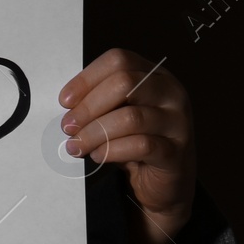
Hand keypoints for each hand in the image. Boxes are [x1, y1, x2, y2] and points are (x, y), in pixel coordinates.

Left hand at [60, 48, 196, 243]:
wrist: (162, 182)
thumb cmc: (133, 140)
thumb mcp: (115, 113)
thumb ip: (97, 101)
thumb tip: (66, 105)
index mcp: (153, 75)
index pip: (118, 61)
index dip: (86, 79)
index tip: (64, 101)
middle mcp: (170, 93)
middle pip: (124, 83)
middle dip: (88, 107)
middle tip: (67, 127)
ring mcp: (178, 121)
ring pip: (131, 117)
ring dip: (95, 132)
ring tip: (77, 145)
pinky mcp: (177, 151)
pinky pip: (142, 145)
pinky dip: (112, 150)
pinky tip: (98, 156)